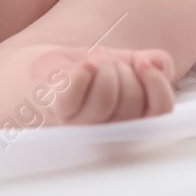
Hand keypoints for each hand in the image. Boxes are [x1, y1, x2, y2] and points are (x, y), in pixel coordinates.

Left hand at [33, 46, 176, 125]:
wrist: (35, 77)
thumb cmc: (81, 74)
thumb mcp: (120, 65)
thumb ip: (147, 65)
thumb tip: (159, 63)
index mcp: (129, 124)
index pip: (160, 110)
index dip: (157, 83)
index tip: (144, 62)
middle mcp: (107, 133)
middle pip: (133, 96)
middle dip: (123, 68)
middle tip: (106, 63)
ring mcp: (81, 126)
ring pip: (107, 92)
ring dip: (102, 65)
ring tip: (91, 63)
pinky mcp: (58, 111)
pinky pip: (77, 87)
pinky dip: (84, 70)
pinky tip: (82, 65)